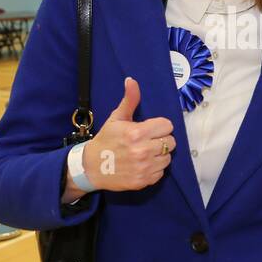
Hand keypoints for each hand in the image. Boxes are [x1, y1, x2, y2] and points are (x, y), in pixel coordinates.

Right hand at [73, 77, 174, 195]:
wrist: (91, 167)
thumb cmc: (106, 140)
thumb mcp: (116, 118)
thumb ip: (129, 100)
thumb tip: (132, 80)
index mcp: (137, 132)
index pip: (167, 126)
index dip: (159, 126)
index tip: (150, 129)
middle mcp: (142, 150)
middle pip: (171, 142)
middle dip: (161, 140)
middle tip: (147, 141)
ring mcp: (144, 167)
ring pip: (168, 158)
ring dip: (159, 155)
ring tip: (145, 153)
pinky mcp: (144, 181)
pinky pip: (161, 172)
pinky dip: (154, 169)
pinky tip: (143, 165)